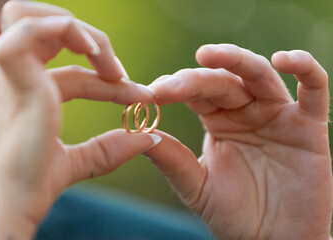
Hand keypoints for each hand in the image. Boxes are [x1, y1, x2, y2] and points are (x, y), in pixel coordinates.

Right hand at [0, 2, 159, 238]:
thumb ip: (111, 147)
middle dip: (91, 42)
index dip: (111, 84)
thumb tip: (148, 138)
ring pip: (31, 17)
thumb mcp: (82, 161)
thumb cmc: (34, 184)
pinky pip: (25, 32)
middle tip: (119, 72)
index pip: (77, 75)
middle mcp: (16, 77)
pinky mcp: (15, 80)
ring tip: (104, 57)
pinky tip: (91, 51)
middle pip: (50, 31)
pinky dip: (59, 29)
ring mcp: (12, 74)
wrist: (8, 207)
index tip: (141, 97)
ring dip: (75, 29)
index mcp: (29, 92)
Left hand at [145, 44, 331, 239]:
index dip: (176, 89)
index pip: (196, 94)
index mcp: (218, 121)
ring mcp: (277, 115)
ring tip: (208, 55)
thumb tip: (139, 134)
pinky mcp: (308, 126)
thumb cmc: (233, 215)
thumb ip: (172, 160)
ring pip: (259, 76)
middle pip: (223, 82)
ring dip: (236, 61)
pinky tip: (285, 59)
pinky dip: (305, 69)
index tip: (152, 93)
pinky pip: (314, 89)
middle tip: (172, 84)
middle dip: (196, 79)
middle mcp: (246, 112)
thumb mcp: (196, 186)